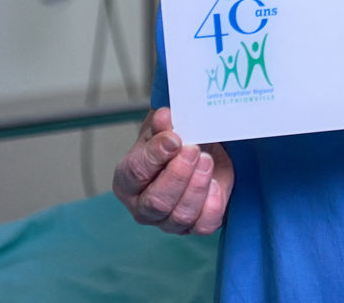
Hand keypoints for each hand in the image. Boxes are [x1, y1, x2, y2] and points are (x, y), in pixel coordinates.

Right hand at [113, 107, 233, 234]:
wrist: (200, 153)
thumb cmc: (176, 143)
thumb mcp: (168, 128)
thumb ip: (164, 124)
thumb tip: (164, 117)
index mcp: (127, 180)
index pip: (136, 173)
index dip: (156, 155)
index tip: (174, 139)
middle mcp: (143, 206)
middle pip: (157, 201)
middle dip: (179, 174)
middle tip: (194, 149)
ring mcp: (168, 221)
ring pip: (181, 215)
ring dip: (198, 185)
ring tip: (207, 160)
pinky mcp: (194, 227)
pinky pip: (204, 224)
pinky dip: (213, 202)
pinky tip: (216, 182)